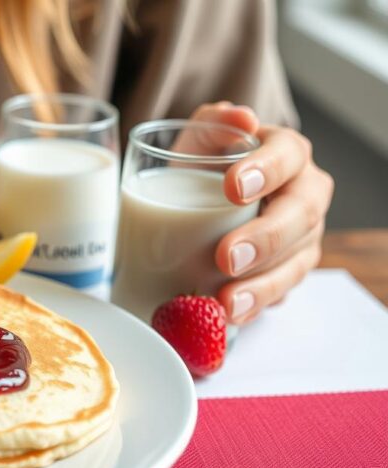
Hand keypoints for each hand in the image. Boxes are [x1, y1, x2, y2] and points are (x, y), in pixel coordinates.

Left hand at [188, 102, 333, 324]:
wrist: (199, 200)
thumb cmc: (204, 167)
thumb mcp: (200, 139)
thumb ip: (214, 121)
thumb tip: (239, 115)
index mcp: (286, 154)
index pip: (288, 155)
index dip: (266, 170)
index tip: (232, 188)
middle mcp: (303, 194)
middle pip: (300, 216)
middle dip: (264, 239)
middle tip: (226, 255)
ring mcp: (301, 237)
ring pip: (295, 262)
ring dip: (261, 285)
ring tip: (224, 302)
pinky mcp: (287, 271)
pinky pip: (280, 293)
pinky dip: (255, 306)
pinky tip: (231, 317)